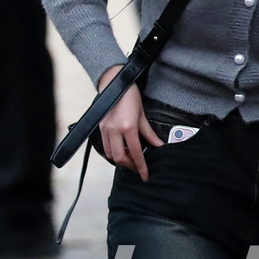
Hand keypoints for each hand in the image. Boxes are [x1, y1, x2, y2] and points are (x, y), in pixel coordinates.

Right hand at [97, 65, 162, 179]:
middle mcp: (114, 130)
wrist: (113, 82)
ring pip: (110, 154)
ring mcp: (105, 129)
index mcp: (127, 127)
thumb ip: (149, 134)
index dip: (141, 167)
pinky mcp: (100, 127)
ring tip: (131, 159)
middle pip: (120, 157)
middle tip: (139, 168)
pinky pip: (105, 146)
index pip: (135, 153)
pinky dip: (113, 152)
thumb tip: (158, 146)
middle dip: (130, 166)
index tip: (145, 176)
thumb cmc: (130, 95)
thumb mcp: (142, 115)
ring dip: (121, 160)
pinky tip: (122, 150)